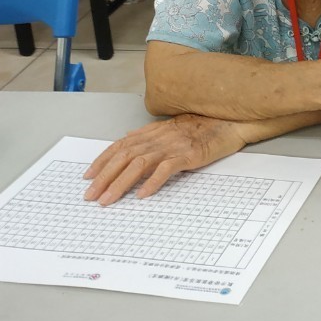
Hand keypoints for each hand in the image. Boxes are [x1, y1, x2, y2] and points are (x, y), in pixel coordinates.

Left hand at [83, 114, 248, 205]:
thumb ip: (151, 134)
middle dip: (104, 177)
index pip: (120, 145)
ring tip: (108, 200)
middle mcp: (159, 137)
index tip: (88, 177)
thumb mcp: (173, 127)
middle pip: (124, 156)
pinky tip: (142, 194)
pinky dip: (152, 182)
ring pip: (139, 164)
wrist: (231, 121)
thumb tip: (128, 138)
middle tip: (91, 196)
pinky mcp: (189, 154)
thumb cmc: (205, 126)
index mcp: (154, 131)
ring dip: (120, 183)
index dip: (102, 161)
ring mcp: (174, 145)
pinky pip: (166, 169)